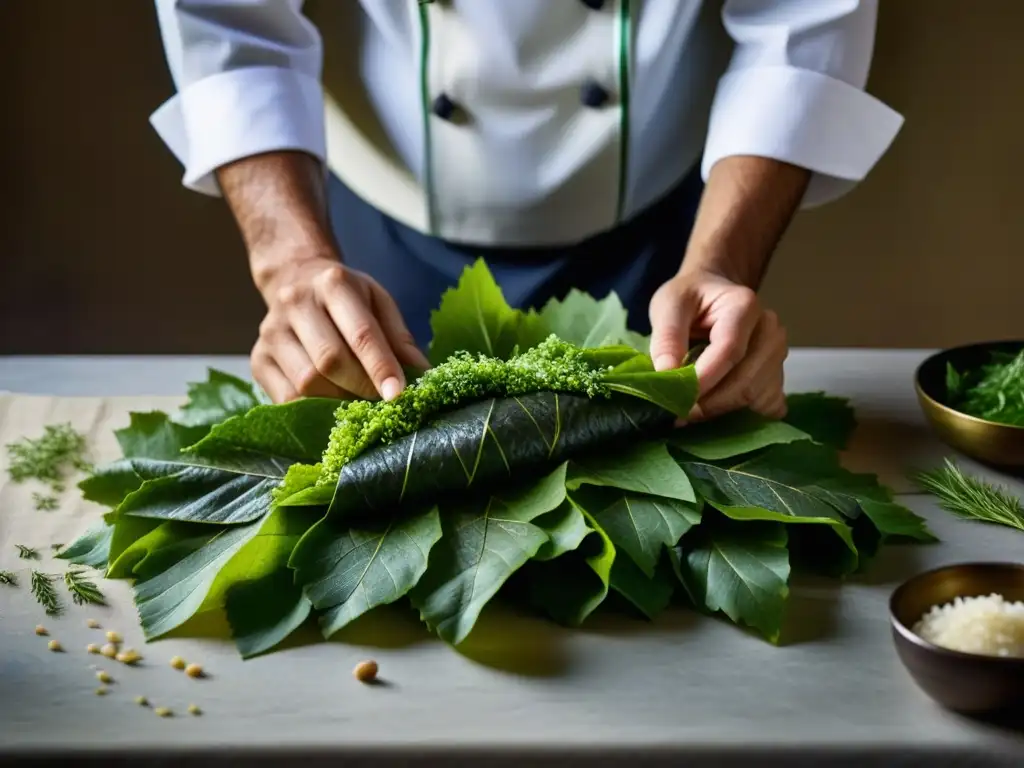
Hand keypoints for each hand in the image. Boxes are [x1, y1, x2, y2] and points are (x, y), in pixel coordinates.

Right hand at [251, 256, 429, 402]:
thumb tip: (423, 375)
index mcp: (333, 284)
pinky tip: (330, 407)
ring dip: (337, 402)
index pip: (361, 333)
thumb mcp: (378, 302)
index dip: (380, 367)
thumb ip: (400, 337)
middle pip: (330, 360)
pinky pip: (285, 398)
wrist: (294, 279)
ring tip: (356, 402)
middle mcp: (296, 303)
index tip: (398, 394)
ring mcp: (271, 332)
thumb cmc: (346, 297)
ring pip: (306, 383)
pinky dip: (312, 410)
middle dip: (360, 387)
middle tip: (379, 401)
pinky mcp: (258, 359)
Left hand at [648, 266, 788, 420]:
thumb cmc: (690, 297)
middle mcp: (770, 330)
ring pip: (756, 397)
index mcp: (744, 306)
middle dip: (710, 404)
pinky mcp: (778, 374)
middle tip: (677, 413)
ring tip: (692, 408)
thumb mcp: (668, 305)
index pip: (729, 351)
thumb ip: (666, 337)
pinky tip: (716, 406)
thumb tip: (666, 373)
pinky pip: (767, 405)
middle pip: (746, 381)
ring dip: (721, 411)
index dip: (703, 380)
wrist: (713, 292)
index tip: (676, 399)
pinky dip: (741, 414)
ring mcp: (778, 353)